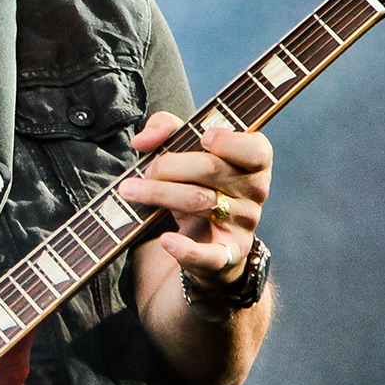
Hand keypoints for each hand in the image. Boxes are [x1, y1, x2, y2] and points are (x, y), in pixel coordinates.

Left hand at [117, 111, 271, 286]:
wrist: (209, 237)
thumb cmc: (198, 181)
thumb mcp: (187, 149)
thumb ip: (166, 129)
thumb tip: (142, 139)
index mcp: (254, 161)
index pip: (254, 149)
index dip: (229, 141)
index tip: (201, 137)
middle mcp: (255, 191)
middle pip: (210, 169)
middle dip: (169, 165)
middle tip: (145, 170)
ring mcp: (243, 224)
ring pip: (199, 202)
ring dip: (158, 193)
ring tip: (129, 190)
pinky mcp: (228, 255)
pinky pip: (210, 255)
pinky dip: (186, 249)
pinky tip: (166, 241)